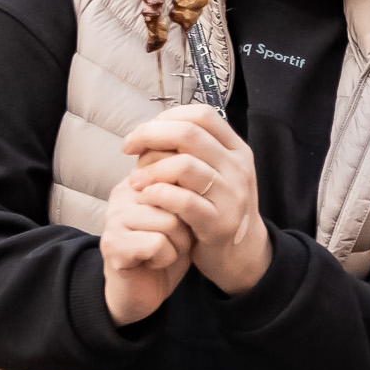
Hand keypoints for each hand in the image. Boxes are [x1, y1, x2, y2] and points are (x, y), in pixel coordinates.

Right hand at [101, 177, 194, 326]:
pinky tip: (152, 262)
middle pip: (176, 200)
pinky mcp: (113, 243)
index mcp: (140, 181)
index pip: (177, 176)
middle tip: (171, 243)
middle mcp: (122, 193)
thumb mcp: (183, 219)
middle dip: (186, 229)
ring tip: (162, 252)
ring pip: (169, 222)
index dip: (190, 205)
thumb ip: (185, 195)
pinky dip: (165, 258)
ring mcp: (114, 217)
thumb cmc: (165, 252)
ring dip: (177, 245)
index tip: (182, 224)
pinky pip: (157, 244)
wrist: (142, 292)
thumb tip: (198, 181)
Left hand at [122, 106, 272, 297]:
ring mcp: (231, 196)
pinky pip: (184, 201)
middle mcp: (237, 168)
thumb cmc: (216, 207)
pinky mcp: (218, 223)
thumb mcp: (214, 173)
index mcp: (236, 150)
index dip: (167, 118)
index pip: (201, 116)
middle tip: (128, 148)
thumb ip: (190, 152)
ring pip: (185, 166)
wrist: (241, 253)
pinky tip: (146, 197)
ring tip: (135, 181)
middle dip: (150, 136)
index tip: (143, 133)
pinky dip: (159, 195)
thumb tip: (148, 132)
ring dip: (151, 169)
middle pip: (189, 134)